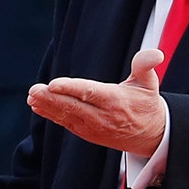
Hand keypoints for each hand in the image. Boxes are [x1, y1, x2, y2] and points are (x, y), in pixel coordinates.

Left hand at [27, 48, 166, 156]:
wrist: (150, 135)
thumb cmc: (147, 103)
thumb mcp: (149, 83)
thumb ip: (145, 66)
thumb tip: (156, 53)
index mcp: (116, 101)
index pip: (90, 93)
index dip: (70, 88)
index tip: (53, 84)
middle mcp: (103, 116)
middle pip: (74, 106)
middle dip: (51, 98)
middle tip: (34, 90)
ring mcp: (94, 127)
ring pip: (67, 116)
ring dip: (48, 106)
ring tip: (32, 97)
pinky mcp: (87, 133)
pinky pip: (67, 123)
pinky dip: (51, 115)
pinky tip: (38, 106)